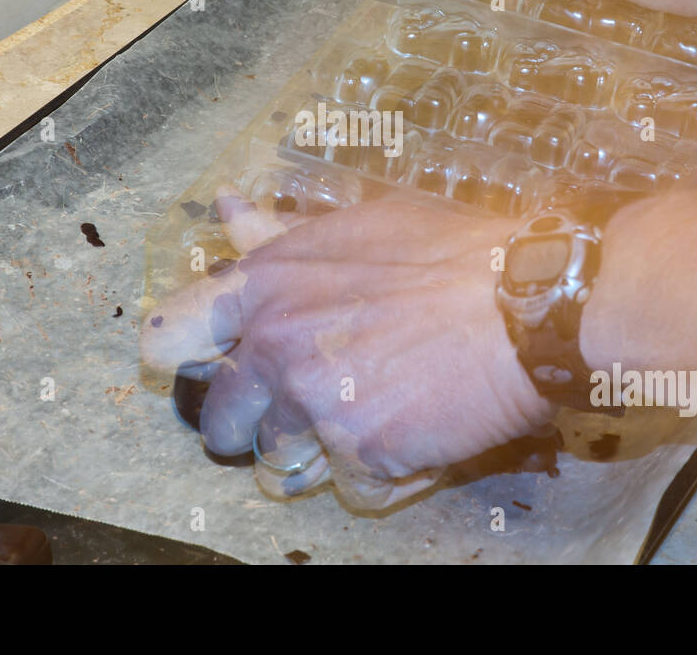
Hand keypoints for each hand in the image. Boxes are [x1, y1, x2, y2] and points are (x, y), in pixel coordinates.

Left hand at [141, 190, 555, 510]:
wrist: (523, 305)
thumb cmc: (448, 254)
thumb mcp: (355, 227)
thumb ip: (279, 233)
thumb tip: (227, 208)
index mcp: (266, 286)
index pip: (173, 335)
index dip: (183, 358)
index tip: (208, 369)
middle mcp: (275, 349)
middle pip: (219, 422)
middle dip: (250, 426)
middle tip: (298, 412)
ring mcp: (315, 407)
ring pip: (275, 465)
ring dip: (310, 456)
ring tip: (361, 426)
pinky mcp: (360, 455)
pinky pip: (347, 487)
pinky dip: (378, 474)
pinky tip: (411, 438)